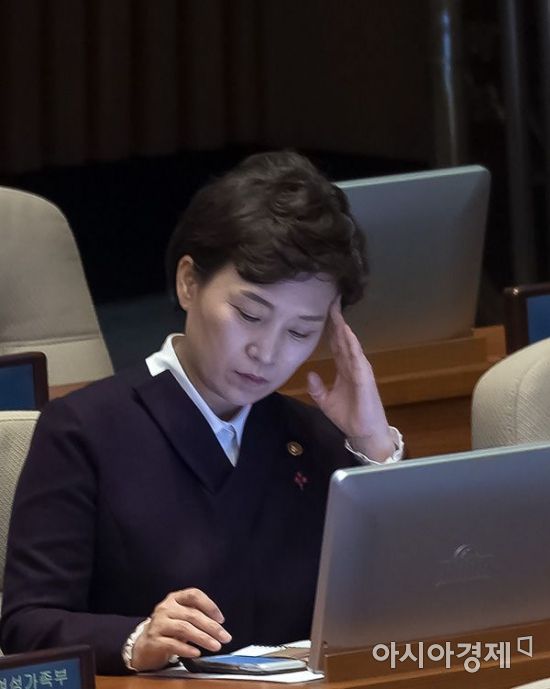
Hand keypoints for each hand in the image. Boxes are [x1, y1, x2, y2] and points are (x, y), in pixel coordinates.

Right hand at [131, 588, 231, 671]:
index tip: (221, 619)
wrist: (144, 645)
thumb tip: (218, 626)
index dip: (209, 605)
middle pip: (192, 614)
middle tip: (224, 637)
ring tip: (215, 645)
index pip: (194, 595)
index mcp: (175, 598)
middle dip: (211, 627)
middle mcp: (166, 608)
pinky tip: (196, 653)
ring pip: (184, 628)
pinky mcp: (154, 640)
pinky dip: (186, 649)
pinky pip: (172, 644)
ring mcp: (158, 623)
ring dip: (202, 638)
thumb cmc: (168, 629)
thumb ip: (196, 616)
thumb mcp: (181, 617)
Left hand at [307, 301, 394, 461]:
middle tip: (330, 300)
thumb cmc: (349, 416)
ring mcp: (359, 368)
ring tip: (336, 309)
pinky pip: (356, 356)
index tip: (323, 310)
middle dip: (336, 319)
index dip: (330, 327)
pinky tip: (345, 331)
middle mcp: (352, 364)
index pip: (335, 343)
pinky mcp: (364, 376)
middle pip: (342, 338)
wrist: (363, 433)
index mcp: (344, 368)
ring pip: (350, 343)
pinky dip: (351, 343)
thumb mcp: (326, 401)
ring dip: (343, 326)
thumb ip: (317, 388)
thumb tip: (308, 374)